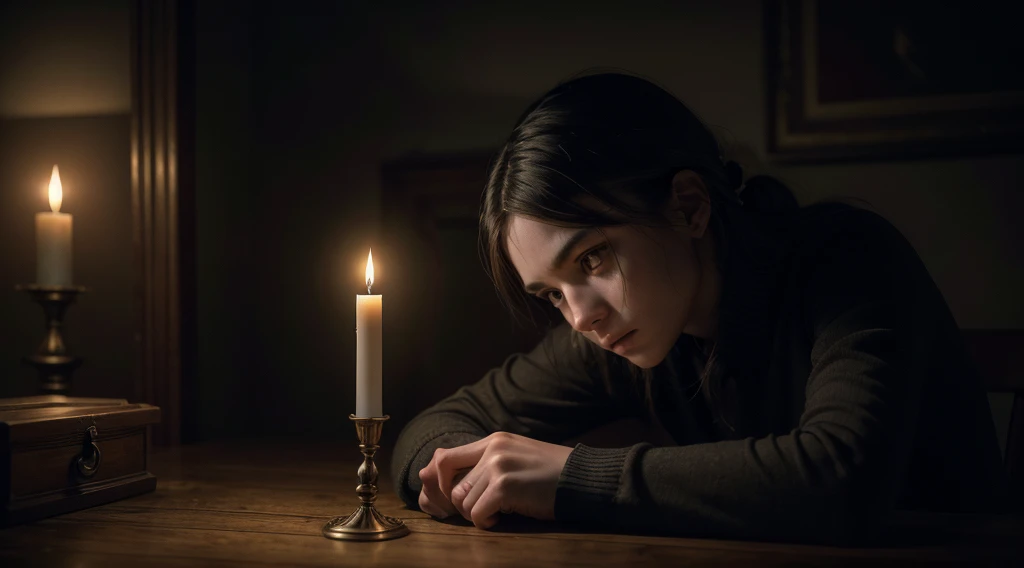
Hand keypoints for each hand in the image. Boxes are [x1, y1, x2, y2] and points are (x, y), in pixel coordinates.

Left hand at [420, 431, 573, 528]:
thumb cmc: (552, 474)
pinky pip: (477, 513)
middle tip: (482, 511)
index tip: (455, 499)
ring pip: (462, 501)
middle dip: (462, 505)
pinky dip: (485, 522)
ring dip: (475, 514)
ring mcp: (497, 466)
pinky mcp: (505, 486)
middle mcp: (492, 449)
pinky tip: (501, 519)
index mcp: (494, 440)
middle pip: (451, 484)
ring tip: (496, 514)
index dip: (441, 483)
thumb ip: (489, 463)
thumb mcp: (517, 457)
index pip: (445, 458)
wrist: (582, 478)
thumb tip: (456, 487)